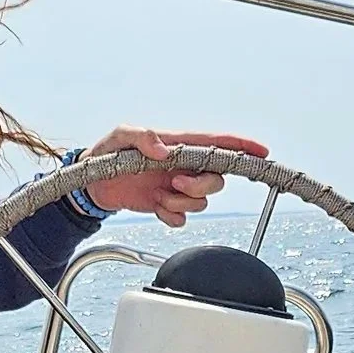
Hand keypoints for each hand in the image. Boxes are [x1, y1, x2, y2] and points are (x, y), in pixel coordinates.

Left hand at [80, 128, 268, 227]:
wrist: (93, 183)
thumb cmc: (107, 152)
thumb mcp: (120, 136)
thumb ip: (142, 136)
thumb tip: (163, 150)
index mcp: (178, 144)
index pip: (217, 142)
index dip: (242, 146)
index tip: (260, 151)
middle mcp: (183, 165)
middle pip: (216, 178)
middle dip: (200, 184)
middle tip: (174, 183)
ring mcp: (177, 186)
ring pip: (202, 200)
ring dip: (182, 202)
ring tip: (158, 196)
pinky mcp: (167, 204)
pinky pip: (183, 216)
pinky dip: (172, 216)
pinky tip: (156, 207)